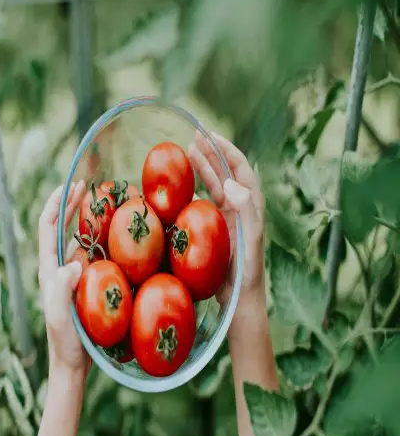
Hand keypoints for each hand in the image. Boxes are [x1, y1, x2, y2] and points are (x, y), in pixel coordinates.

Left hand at [38, 181, 90, 377]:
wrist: (72, 362)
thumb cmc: (65, 341)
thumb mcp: (59, 315)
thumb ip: (61, 289)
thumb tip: (74, 261)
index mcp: (49, 269)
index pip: (47, 227)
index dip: (56, 204)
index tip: (70, 185)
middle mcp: (59, 267)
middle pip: (61, 227)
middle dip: (72, 204)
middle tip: (88, 186)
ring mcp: (73, 275)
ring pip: (78, 239)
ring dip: (87, 220)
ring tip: (104, 204)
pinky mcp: (86, 284)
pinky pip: (93, 256)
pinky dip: (101, 241)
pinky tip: (115, 236)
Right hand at [188, 131, 265, 307]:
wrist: (240, 300)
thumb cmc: (247, 273)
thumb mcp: (250, 241)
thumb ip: (246, 211)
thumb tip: (231, 182)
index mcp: (251, 206)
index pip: (240, 169)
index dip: (227, 150)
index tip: (211, 135)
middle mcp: (240, 208)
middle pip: (226, 173)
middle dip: (212, 153)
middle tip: (195, 137)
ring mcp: (226, 218)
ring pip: (213, 186)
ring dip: (202, 168)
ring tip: (188, 151)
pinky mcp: (214, 230)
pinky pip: (203, 204)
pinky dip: (194, 191)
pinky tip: (183, 184)